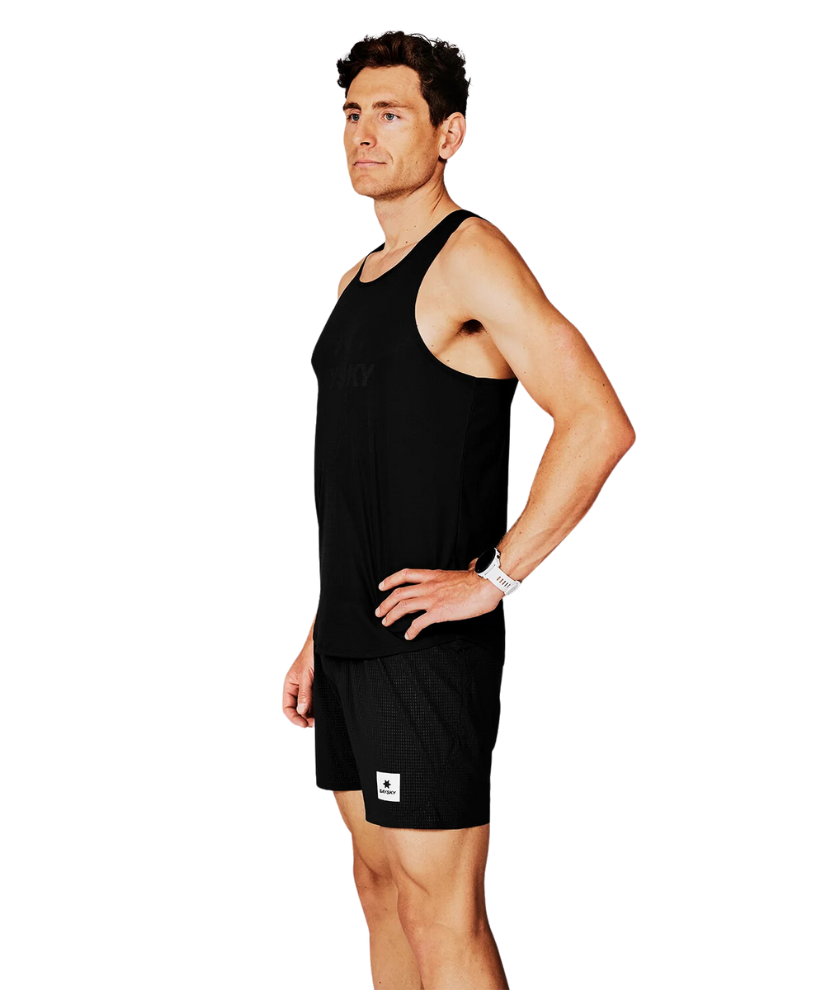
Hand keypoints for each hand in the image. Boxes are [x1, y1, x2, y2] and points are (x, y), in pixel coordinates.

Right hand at [283, 644, 314, 727]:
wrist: (323, 645)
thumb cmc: (310, 654)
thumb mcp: (306, 675)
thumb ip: (304, 693)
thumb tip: (301, 710)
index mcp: (290, 685)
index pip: (287, 707)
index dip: (294, 718)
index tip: (304, 724)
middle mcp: (297, 688)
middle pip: (297, 709)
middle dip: (303, 718)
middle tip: (314, 723)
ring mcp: (307, 688)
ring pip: (306, 706)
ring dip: (311, 714)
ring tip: (319, 719)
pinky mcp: (316, 686)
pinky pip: (314, 700)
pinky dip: (317, 707)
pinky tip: (322, 710)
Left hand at [375, 557, 503, 640]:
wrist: (485, 585)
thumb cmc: (480, 580)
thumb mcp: (466, 569)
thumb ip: (463, 567)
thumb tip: (470, 564)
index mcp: (434, 575)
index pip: (406, 574)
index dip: (390, 580)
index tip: (382, 586)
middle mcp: (429, 586)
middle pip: (399, 593)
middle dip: (386, 603)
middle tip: (379, 612)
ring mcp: (432, 599)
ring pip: (403, 606)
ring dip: (392, 615)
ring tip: (386, 623)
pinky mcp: (438, 612)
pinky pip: (419, 623)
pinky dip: (411, 630)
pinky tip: (408, 635)